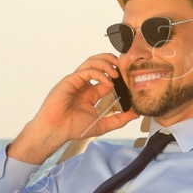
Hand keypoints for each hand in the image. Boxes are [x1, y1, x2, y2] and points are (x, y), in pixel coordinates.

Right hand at [8, 54, 139, 163]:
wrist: (56, 130)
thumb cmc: (72, 128)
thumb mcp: (102, 125)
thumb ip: (119, 120)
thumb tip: (136, 114)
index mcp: (90, 93)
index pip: (106, 77)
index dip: (118, 75)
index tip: (129, 79)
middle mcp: (83, 84)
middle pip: (98, 63)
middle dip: (111, 61)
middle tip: (123, 67)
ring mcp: (76, 81)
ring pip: (92, 62)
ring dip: (106, 63)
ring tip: (116, 72)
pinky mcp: (70, 80)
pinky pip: (86, 71)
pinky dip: (99, 73)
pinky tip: (108, 82)